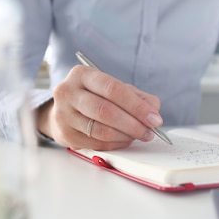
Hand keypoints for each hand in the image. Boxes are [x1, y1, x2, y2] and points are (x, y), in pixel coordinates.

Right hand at [36, 65, 162, 149]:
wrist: (64, 110)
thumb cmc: (93, 96)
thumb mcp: (113, 88)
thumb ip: (136, 96)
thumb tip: (153, 110)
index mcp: (82, 74)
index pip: (113, 89)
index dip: (137, 106)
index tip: (154, 118)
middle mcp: (68, 92)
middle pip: (106, 111)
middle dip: (133, 124)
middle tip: (149, 132)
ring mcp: (63, 115)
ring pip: (101, 131)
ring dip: (126, 136)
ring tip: (139, 136)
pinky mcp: (65, 134)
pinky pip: (96, 144)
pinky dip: (115, 144)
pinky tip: (124, 140)